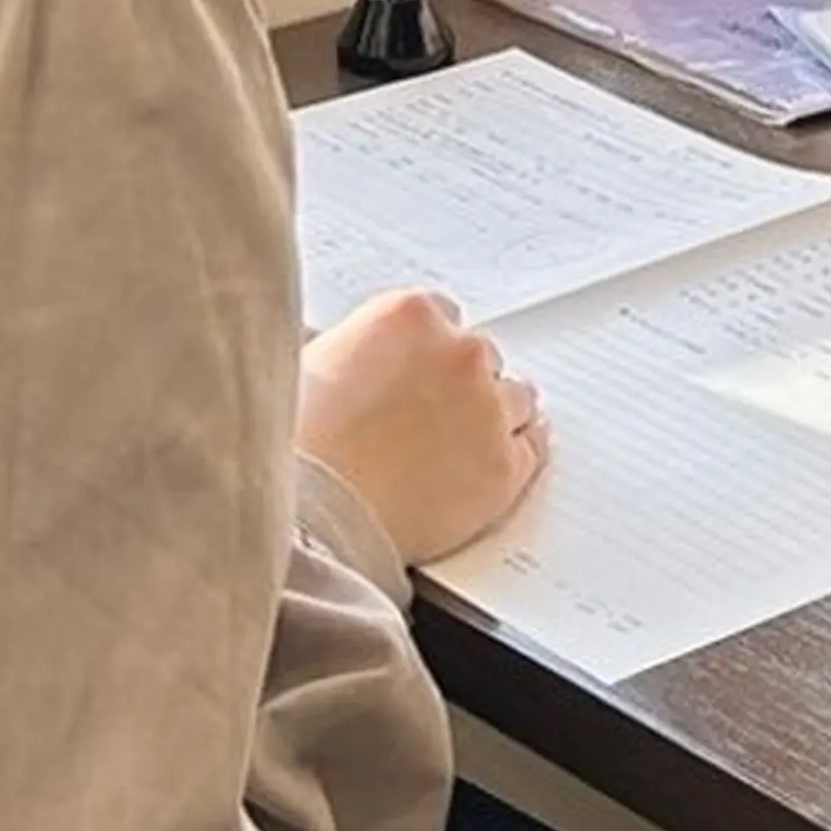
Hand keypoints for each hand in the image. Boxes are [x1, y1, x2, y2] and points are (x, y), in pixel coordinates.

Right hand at [296, 288, 544, 565]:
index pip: (442, 314)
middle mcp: (459, 352)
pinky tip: (493, 461)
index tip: (420, 370)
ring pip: (515, 397)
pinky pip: (532, 449)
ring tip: (460, 443)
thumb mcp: (311, 364)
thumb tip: (360, 360)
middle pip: (478, 355)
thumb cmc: (297, 449)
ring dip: (492, 415)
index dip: (427, 350)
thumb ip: (355, 349)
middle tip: (428, 416)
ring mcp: (489, 409)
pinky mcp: (505, 467)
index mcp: (411, 315)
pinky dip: (515, 455)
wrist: (309, 515)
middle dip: (456, 383)